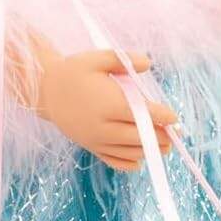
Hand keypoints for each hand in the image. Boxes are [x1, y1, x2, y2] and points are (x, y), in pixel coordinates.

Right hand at [38, 48, 179, 170]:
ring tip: (165, 147)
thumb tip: (148, 63)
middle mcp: (103, 126)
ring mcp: (96, 140)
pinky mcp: (91, 147)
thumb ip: (123, 59)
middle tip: (175, 134)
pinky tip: (140, 157)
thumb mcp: (96, 58)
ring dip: (150, 150)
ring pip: (130, 152)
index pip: (141, 114)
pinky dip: (130, 162)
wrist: (46, 92)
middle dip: (160, 136)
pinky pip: (114, 161)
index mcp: (107, 104)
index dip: (161, 117)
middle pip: (139, 137)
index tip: (174, 118)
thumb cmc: (74, 72)